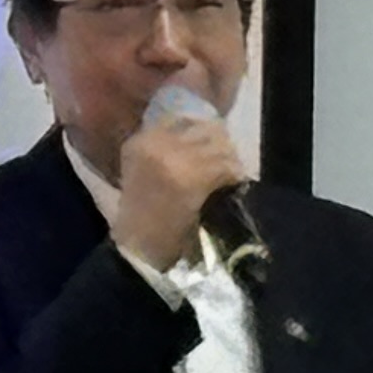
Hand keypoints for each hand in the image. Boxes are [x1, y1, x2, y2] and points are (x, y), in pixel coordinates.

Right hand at [110, 104, 242, 273]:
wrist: (139, 257)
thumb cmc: (144, 222)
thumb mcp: (145, 176)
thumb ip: (167, 151)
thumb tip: (205, 133)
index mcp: (139, 141)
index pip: (180, 114)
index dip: (202, 125)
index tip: (212, 138)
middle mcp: (153, 143)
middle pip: (203, 127)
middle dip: (218, 144)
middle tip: (224, 164)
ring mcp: (172, 158)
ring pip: (218, 145)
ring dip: (228, 161)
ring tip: (228, 177)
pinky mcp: (190, 177)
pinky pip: (224, 166)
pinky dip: (233, 176)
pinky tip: (232, 187)